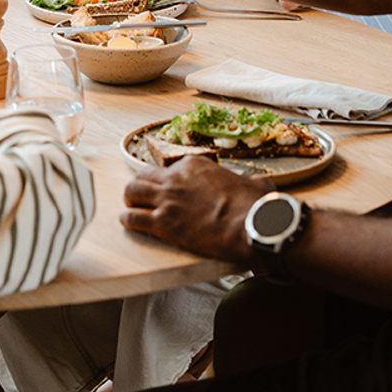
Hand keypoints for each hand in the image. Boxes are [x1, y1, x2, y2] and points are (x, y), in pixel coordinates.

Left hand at [120, 158, 274, 263]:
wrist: (250, 225)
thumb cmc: (253, 206)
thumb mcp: (254, 184)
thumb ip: (252, 183)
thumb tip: (264, 187)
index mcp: (194, 165)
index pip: (170, 167)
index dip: (168, 179)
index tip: (171, 187)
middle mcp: (175, 178)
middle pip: (143, 176)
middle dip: (141, 185)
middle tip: (142, 194)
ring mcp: (167, 200)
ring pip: (132, 192)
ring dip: (130, 199)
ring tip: (131, 205)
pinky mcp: (163, 223)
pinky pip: (134, 218)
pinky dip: (128, 220)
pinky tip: (128, 222)